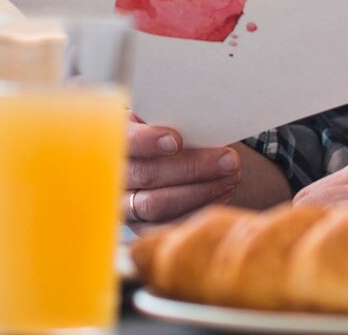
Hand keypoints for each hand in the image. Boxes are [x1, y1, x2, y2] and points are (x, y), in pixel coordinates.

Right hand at [123, 117, 239, 225]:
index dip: (148, 141)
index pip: (125, 140)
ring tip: (231, 177)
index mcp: (117, 140)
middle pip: (147, 175)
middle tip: (228, 160)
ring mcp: (126, 206)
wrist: (163, 160)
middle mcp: (116, 176)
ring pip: (157, 204)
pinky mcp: (142, 227)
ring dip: (200, 191)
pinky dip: (198, 211)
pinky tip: (223, 194)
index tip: (177, 141)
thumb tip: (203, 124)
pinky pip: (168, 225)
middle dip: (191, 167)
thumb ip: (174, 121)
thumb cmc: (169, 134)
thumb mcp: (165, 121)